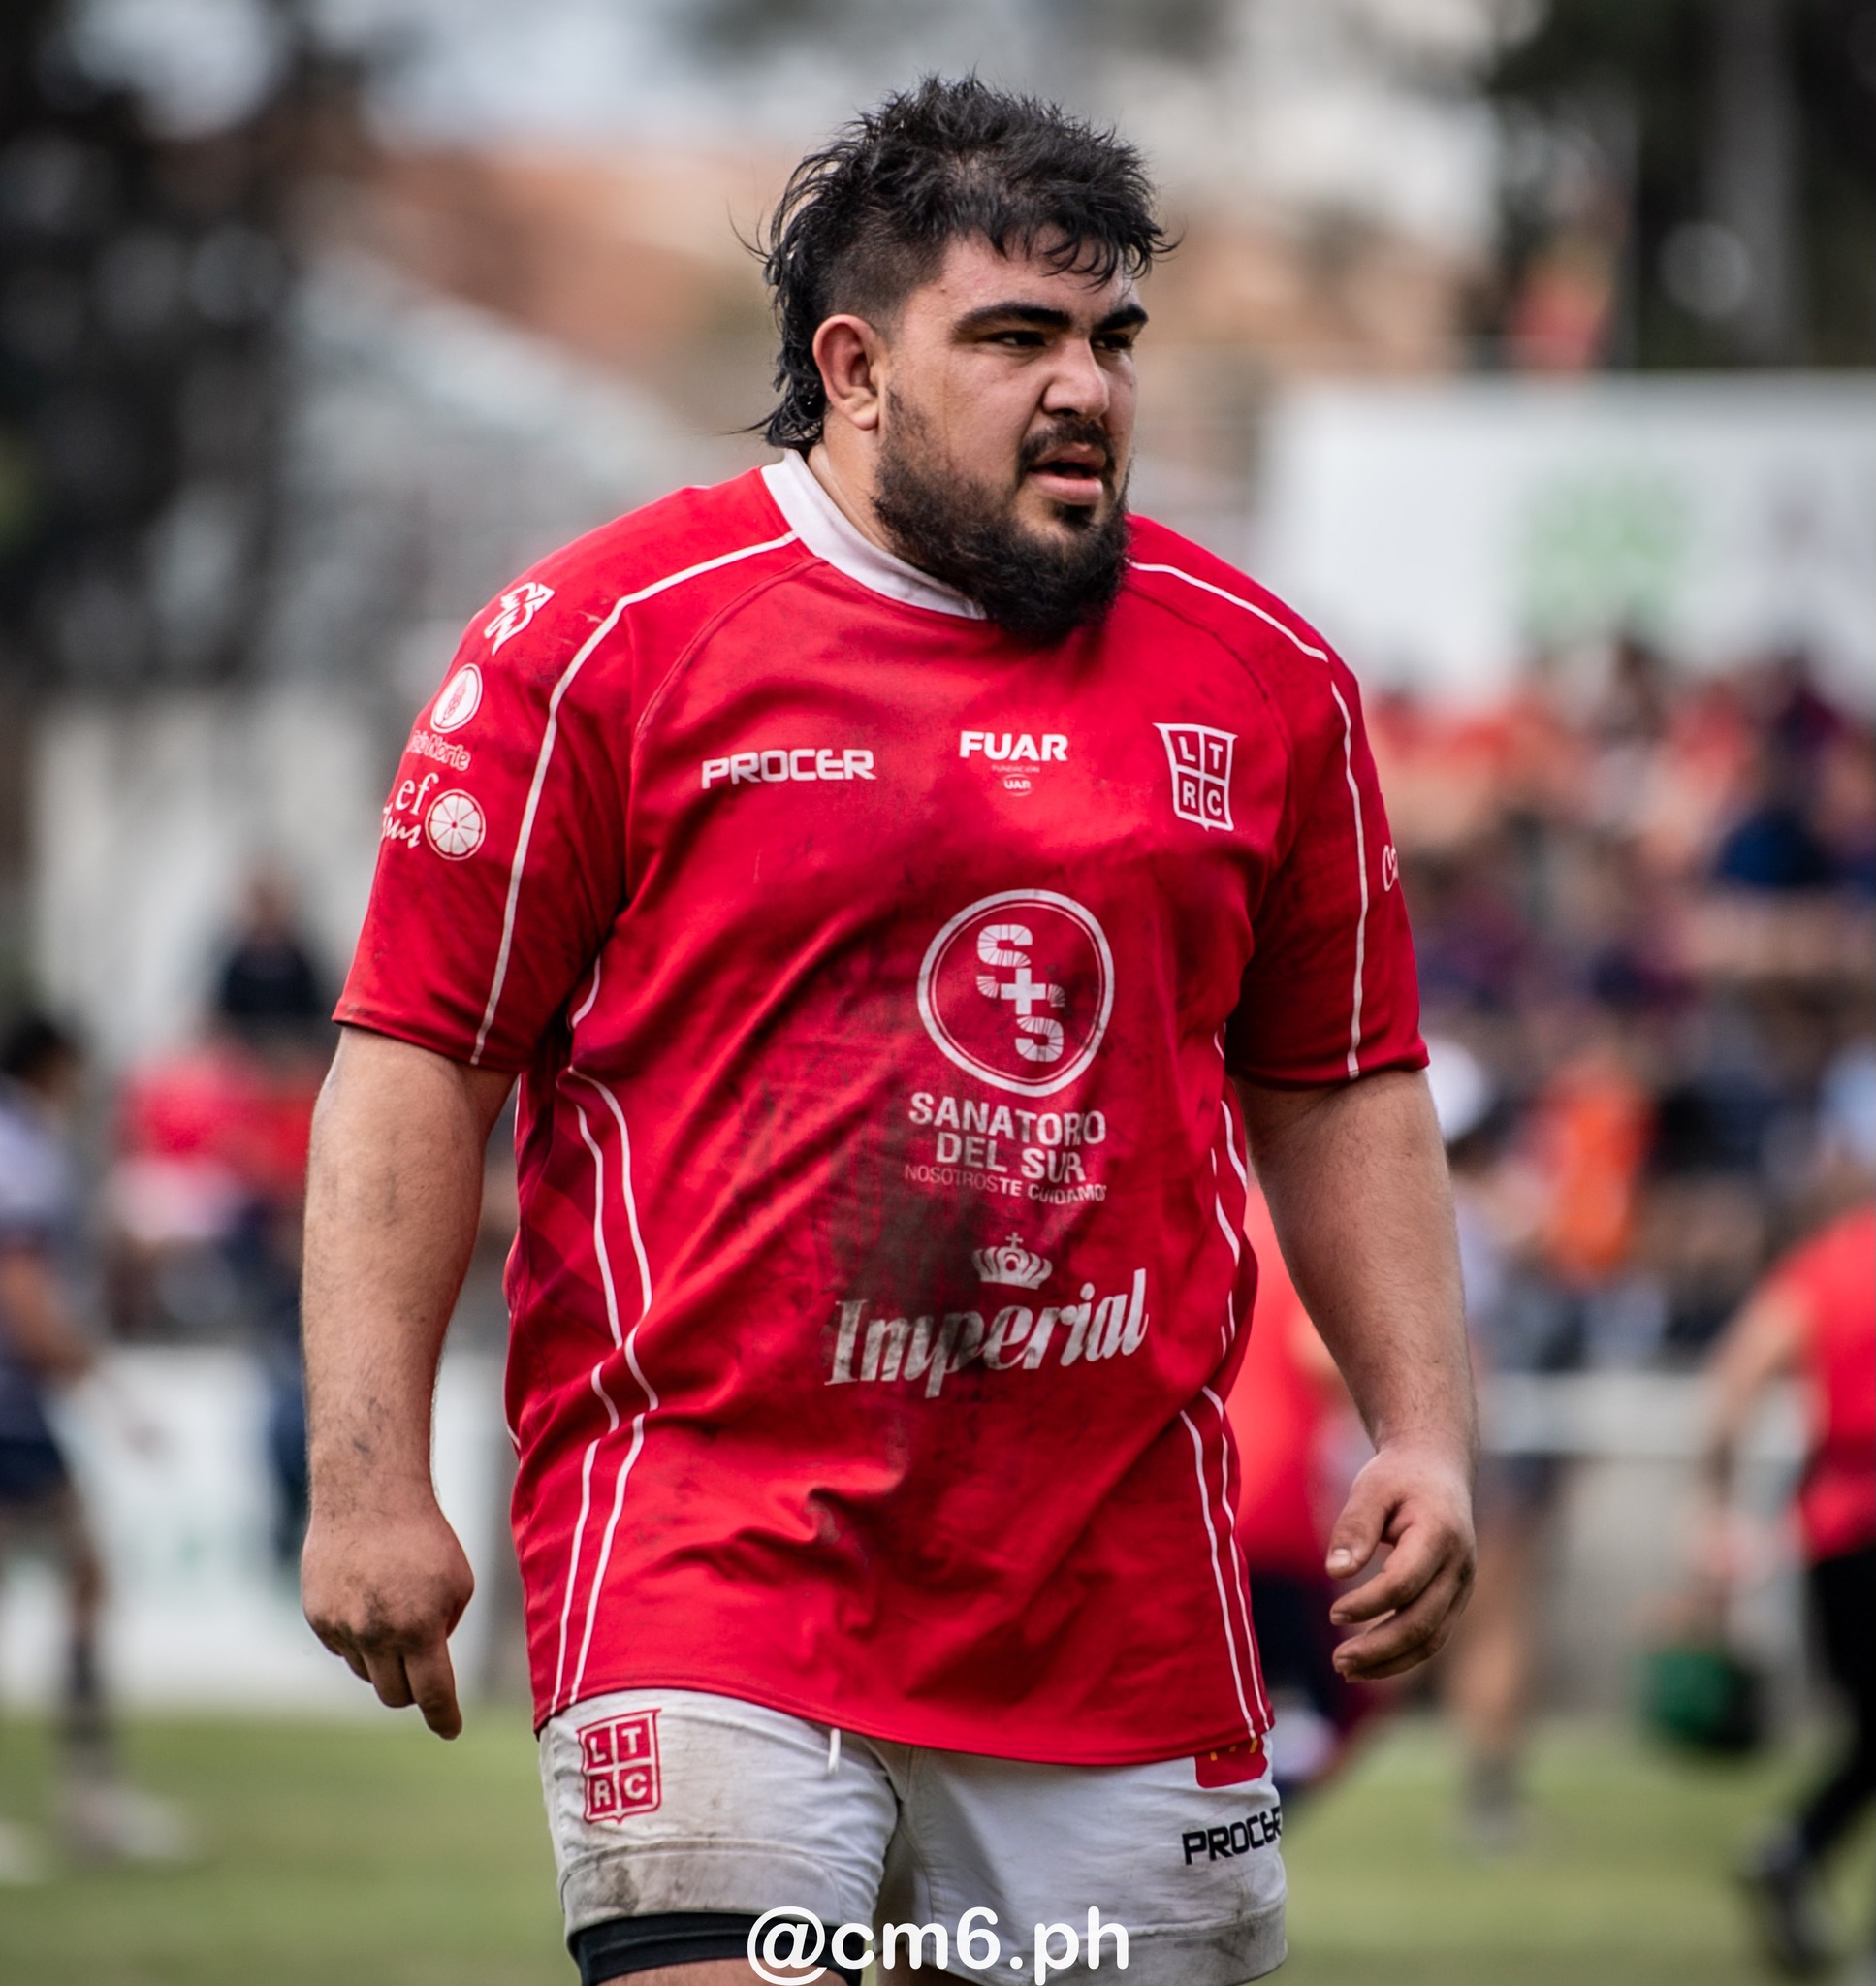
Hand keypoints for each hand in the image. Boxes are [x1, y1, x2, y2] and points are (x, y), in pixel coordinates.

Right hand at [301, 1493, 474, 1737]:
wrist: (368, 1495)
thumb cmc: (425, 1537)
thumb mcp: (457, 1583)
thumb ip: (444, 1630)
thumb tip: (429, 1666)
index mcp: (418, 1629)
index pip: (432, 1693)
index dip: (443, 1717)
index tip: (451, 1730)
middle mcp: (376, 1635)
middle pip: (394, 1694)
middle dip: (412, 1688)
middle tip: (423, 1666)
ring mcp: (341, 1628)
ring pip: (366, 1672)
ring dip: (383, 1659)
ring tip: (395, 1610)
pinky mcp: (317, 1617)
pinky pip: (342, 1647)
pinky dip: (358, 1636)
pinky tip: (367, 1598)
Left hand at [1325, 1441, 1474, 1679]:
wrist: (1438, 1468)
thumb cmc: (1398, 1477)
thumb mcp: (1371, 1488)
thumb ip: (1354, 1527)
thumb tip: (1336, 1572)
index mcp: (1440, 1534)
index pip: (1405, 1583)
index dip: (1369, 1603)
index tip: (1333, 1614)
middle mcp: (1459, 1566)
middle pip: (1422, 1622)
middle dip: (1379, 1648)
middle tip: (1338, 1661)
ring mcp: (1461, 1586)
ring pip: (1432, 1639)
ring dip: (1390, 1661)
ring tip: (1346, 1670)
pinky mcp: (1454, 1598)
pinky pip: (1432, 1637)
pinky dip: (1402, 1655)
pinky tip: (1368, 1662)